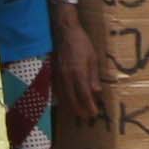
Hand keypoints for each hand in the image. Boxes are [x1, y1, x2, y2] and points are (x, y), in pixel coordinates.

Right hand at [52, 5, 103, 121]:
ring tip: (78, 112)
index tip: (94, 114)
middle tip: (86, 117)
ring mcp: (58, 76)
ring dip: (71, 106)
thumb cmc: (81, 43)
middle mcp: (66, 77)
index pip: (84, 95)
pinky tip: (68, 101)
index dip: (89, 106)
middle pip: (72, 100)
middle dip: (79, 110)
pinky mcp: (53, 73)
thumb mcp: (93, 58)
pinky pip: (57, 90)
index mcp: (78, 73)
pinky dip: (63, 99)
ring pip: (63, 97)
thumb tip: (96, 92)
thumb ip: (93, 76)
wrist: (64, 31)